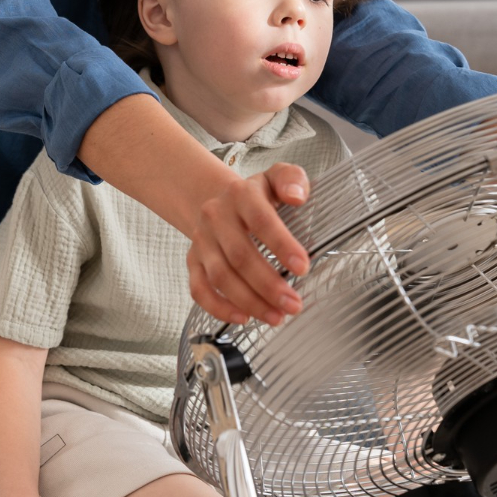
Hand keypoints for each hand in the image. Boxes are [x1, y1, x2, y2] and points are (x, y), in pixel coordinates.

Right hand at [186, 163, 311, 325]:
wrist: (216, 200)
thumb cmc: (256, 195)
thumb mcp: (276, 177)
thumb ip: (291, 179)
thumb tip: (297, 196)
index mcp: (241, 195)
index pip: (260, 220)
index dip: (281, 245)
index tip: (303, 268)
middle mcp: (216, 217)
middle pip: (239, 255)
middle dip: (268, 285)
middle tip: (294, 304)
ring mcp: (202, 241)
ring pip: (220, 276)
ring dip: (249, 301)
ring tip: (277, 317)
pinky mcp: (193, 261)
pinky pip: (199, 289)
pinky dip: (218, 308)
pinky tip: (243, 318)